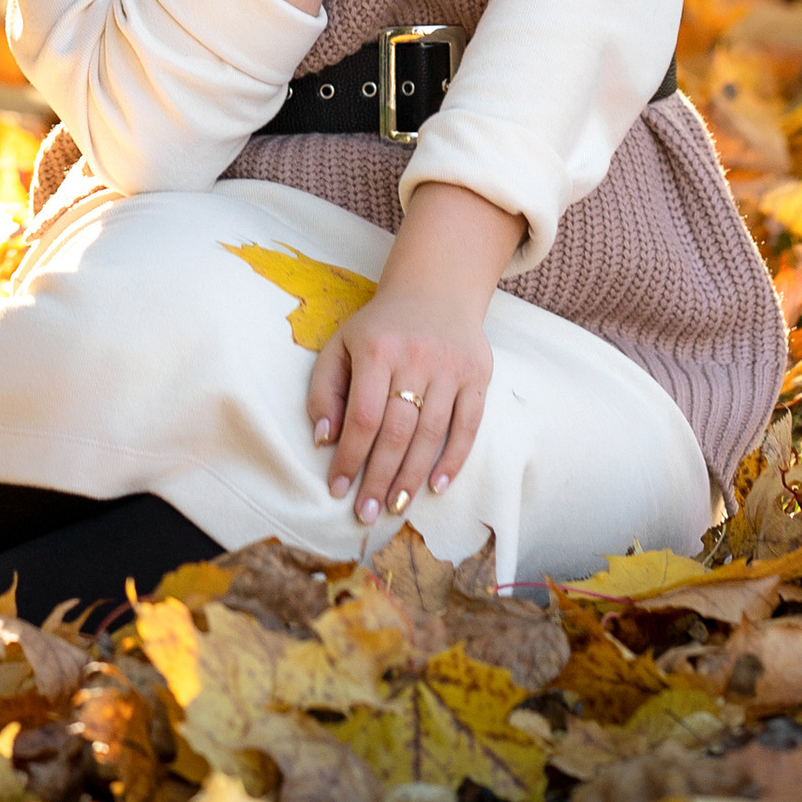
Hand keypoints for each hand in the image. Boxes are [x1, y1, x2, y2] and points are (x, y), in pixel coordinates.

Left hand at [305, 184, 514, 519]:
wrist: (435, 288)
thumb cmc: (380, 327)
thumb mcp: (342, 345)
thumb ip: (324, 389)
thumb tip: (324, 439)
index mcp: (376, 348)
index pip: (363, 416)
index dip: (350, 457)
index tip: (337, 489)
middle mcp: (415, 356)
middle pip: (397, 430)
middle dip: (379, 478)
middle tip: (366, 513)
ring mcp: (450, 366)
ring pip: (431, 434)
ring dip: (412, 477)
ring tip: (395, 508)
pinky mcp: (478, 374)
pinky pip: (469, 425)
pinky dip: (455, 459)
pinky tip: (437, 486)